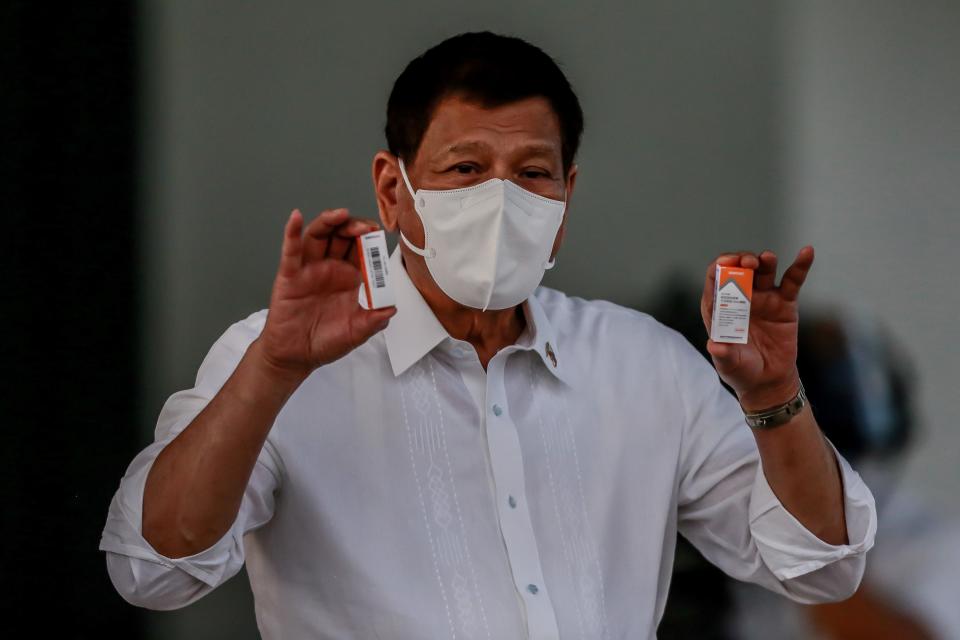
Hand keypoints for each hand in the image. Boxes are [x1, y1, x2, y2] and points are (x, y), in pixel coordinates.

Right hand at [254, 208, 396, 380]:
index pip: (363, 251)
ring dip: (330, 221)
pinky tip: (296, 218)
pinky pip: (290, 250)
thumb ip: (373, 321)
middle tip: (366, 227)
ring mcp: (309, 269)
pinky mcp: (290, 276)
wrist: (296, 357)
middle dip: (355, 227)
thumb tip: (391, 308)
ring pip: (319, 236)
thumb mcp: (356, 333)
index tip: (380, 235)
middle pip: (342, 237)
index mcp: (349, 278)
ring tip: (341, 215)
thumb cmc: (324, 342)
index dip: (371, 241)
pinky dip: (292, 232)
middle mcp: (330, 268)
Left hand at [700, 246, 813, 410]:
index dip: (719, 268)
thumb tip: (715, 345)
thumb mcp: (730, 364)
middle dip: (742, 261)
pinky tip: (807, 252)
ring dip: (765, 261)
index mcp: (720, 308)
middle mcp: (740, 298)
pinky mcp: (785, 303)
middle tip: (748, 262)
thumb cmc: (741, 370)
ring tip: (767, 258)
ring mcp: (763, 298)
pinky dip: (800, 265)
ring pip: (764, 272)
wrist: (768, 381)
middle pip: (739, 270)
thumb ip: (723, 354)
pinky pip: (793, 281)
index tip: (725, 263)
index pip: (714, 281)